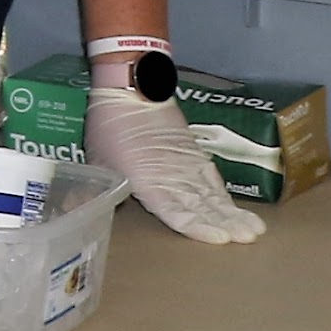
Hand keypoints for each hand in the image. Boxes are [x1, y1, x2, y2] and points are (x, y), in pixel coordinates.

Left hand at [85, 87, 265, 243]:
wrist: (133, 92)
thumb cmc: (110, 128)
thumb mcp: (97, 162)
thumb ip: (94, 192)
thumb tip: (76, 214)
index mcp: (149, 181)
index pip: (177, 211)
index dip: (197, 227)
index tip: (220, 239)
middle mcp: (175, 177)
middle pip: (203, 205)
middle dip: (226, 223)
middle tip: (249, 239)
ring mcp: (188, 166)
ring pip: (214, 194)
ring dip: (233, 213)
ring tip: (255, 230)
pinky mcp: (195, 155)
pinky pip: (214, 179)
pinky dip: (226, 195)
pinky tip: (237, 209)